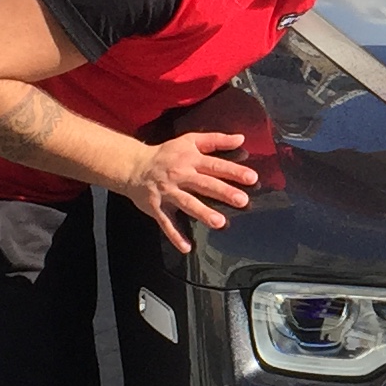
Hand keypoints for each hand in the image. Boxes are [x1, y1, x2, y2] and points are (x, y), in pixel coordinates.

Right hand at [123, 130, 257, 251]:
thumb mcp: (190, 140)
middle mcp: (180, 175)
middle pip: (204, 184)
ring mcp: (167, 192)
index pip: (215, 165)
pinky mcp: (156, 207)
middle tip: (242, 201)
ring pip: (187, 203)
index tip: (251, 178)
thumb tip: (241, 138)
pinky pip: (166, 223)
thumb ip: (216, 140)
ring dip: (202, 213)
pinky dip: (175, 236)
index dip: (233, 171)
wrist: (133, 166)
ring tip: (219, 223)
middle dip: (223, 192)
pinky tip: (187, 247)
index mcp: (190, 159)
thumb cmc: (166, 154)